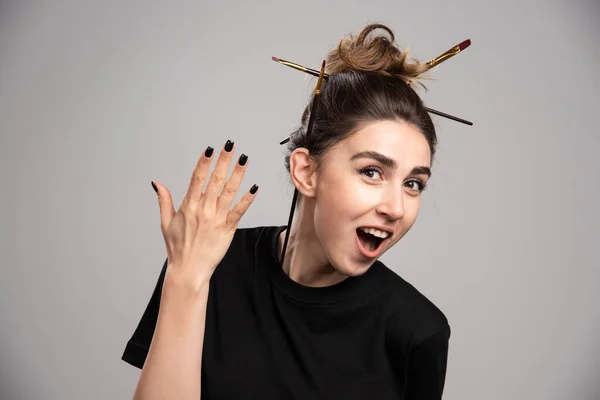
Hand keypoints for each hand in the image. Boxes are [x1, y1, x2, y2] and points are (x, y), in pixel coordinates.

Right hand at [152, 140, 257, 290]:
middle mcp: (203, 209)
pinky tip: (254, 187)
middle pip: (214, 179)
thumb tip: (157, 183)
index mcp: (188, 206)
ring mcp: (216, 218)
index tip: (210, 149)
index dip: (204, 162)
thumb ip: (164, 201)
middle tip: (230, 145)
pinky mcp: (228, 229)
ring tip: (244, 159)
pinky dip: (247, 199)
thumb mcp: (166, 223)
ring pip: (229, 191)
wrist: (189, 270)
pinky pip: (239, 211)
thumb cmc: (177, 248)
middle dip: (223, 161)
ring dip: (237, 174)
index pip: (196, 177)